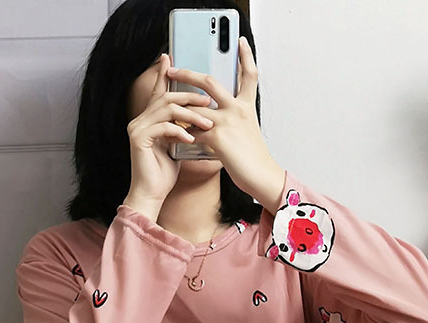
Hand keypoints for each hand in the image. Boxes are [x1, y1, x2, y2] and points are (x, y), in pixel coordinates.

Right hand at [125, 52, 215, 211]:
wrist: (152, 194)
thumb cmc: (164, 174)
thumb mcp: (177, 146)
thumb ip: (182, 129)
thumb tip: (199, 118)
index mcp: (149, 119)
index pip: (160, 92)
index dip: (165, 74)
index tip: (174, 59)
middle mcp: (140, 120)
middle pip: (166, 96)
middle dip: (189, 97)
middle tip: (208, 101)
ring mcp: (137, 128)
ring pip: (165, 109)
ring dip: (190, 114)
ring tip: (207, 123)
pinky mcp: (139, 139)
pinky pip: (163, 127)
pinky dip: (180, 131)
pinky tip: (192, 138)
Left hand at [167, 36, 284, 212]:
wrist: (262, 176)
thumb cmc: (255, 159)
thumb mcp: (248, 132)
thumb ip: (234, 119)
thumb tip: (213, 117)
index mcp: (247, 106)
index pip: (249, 75)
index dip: (246, 56)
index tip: (241, 42)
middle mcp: (238, 109)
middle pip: (210, 82)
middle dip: (188, 74)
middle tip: (173, 70)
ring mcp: (227, 121)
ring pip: (195, 106)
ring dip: (178, 107)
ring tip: (165, 107)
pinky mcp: (217, 137)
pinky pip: (193, 130)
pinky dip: (183, 133)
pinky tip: (176, 136)